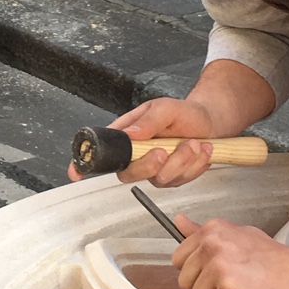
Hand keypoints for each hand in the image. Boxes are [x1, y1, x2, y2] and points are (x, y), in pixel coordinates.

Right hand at [67, 95, 219, 186]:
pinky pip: (180, 181)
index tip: (77, 172)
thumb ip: (148, 121)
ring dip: (182, 161)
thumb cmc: (185, 112)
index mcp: (127, 136)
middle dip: (149, 165)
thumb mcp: (165, 108)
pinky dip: (195, 166)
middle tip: (164, 150)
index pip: (100, 151)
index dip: (85, 164)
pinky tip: (201, 150)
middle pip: (129, 173)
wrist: (211, 121)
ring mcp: (155, 169)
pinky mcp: (173, 178)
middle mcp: (137, 155)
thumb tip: (128, 134)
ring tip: (194, 142)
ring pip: (160, 179)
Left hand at [172, 215, 288, 288]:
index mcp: (213, 230)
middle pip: (185, 283)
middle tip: (236, 284)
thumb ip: (204, 233)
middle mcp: (213, 244)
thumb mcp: (238, 237)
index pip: (179, 260)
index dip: (198, 273)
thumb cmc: (275, 262)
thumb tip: (178, 221)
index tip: (221, 273)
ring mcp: (220, 267)